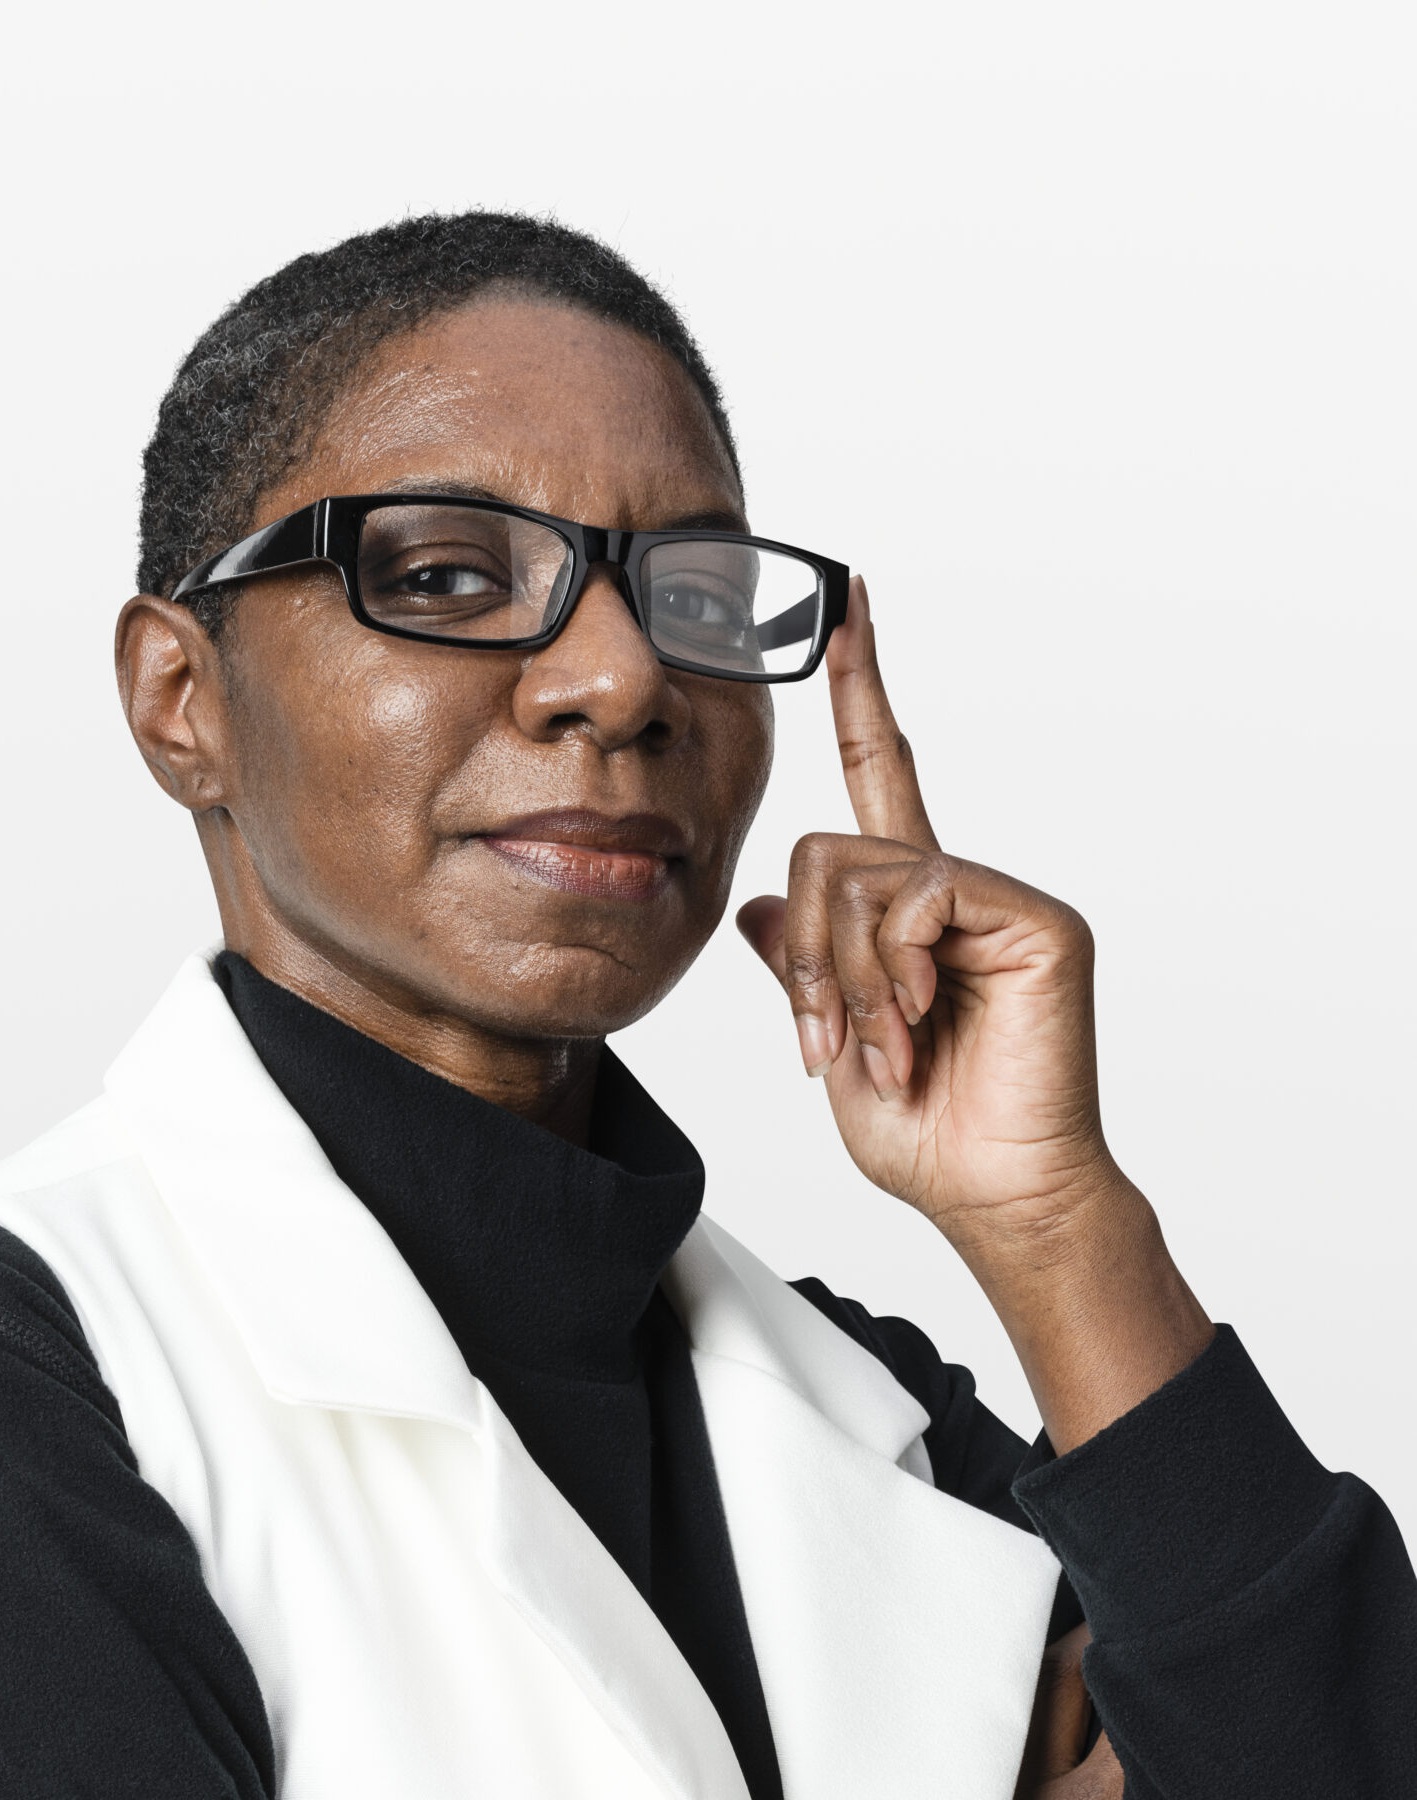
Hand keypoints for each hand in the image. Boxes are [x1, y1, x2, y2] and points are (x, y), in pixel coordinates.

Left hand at [736, 578, 1107, 1252]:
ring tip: (887, 1045)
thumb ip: (804, 969)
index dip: (862, 693)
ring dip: (852, 977)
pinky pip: (923, 895)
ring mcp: (1001, 898)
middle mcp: (959, 888)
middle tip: (828, 1041)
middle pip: (829, 849)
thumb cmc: (927, 1133)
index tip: (845, 607)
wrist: (993, 1192)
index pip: (883, 775)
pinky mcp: (1036, 919)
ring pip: (865, 875)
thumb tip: (762, 910)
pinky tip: (922, 1018)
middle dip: (811, 954)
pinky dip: (898, 967)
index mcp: (912, 911)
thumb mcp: (832, 1043)